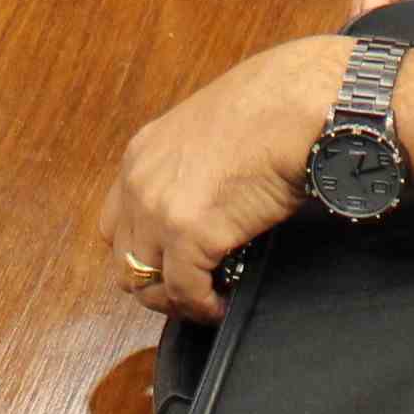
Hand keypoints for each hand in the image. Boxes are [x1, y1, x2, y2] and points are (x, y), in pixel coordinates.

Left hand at [98, 37, 346, 320]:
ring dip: (175, 299)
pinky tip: (224, 304)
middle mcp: (139, 183)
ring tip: (207, 300)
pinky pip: (185, 292)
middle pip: (124, 258)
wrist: (296, 105)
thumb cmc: (272, 107)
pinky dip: (203, 307)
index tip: (171, 260)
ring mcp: (158, 211)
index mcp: (142, 154)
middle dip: (155, 281)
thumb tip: (212, 200)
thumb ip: (194, 167)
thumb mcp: (210, 130)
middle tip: (191, 289)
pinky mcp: (189, 235)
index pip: (116, 222)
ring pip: (144, 283)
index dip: (143, 248)